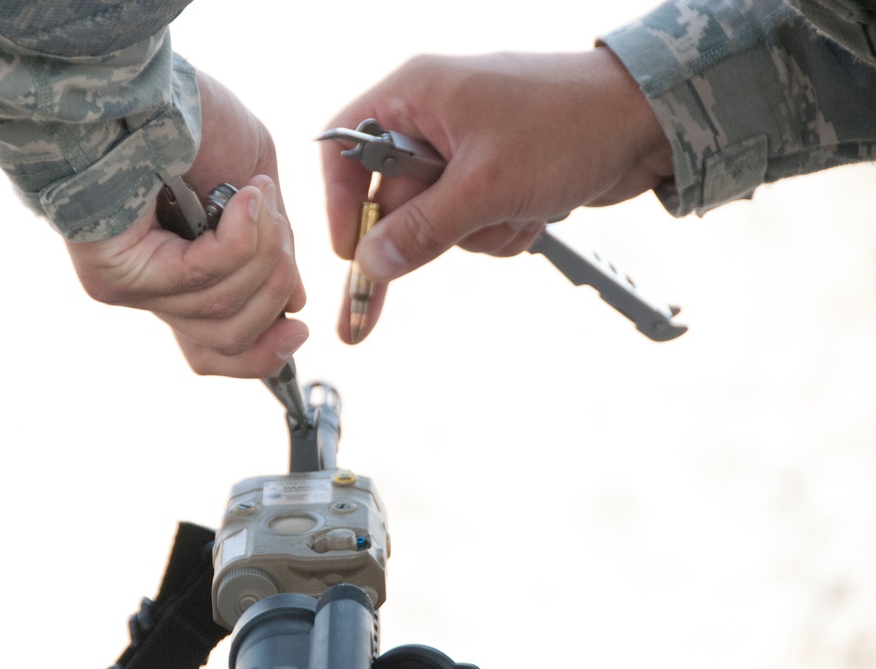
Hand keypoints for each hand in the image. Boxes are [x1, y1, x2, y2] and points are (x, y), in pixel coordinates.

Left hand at [65, 70, 306, 377]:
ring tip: (255, 194)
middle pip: (231, 337)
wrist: (144, 84)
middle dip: (274, 287)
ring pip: (223, 312)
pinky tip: (240, 199)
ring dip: (261, 252)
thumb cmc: (195, 121)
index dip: (264, 353)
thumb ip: (271, 249)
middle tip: (278, 228)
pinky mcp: (118, 273)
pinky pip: (201, 280)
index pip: (220, 348)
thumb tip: (294, 302)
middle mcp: (158, 290)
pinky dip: (237, 240)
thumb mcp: (257, 191)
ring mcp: (135, 285)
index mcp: (188, 275)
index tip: (299, 328)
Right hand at [321, 48, 671, 342]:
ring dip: (476, 232)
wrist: (648, 122)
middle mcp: (434, 119)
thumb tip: (372, 262)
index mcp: (415, 96)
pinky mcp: (496, 175)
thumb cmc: (570, 123)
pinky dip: (501, 229)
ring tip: (515, 208)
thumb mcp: (485, 185)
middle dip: (430, 230)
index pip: (345, 151)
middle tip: (447, 247)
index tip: (350, 251)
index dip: (340, 204)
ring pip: (437, 220)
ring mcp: (467, 150)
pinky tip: (533, 211)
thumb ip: (422, 229)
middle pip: (394, 198)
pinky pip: (474, 224)